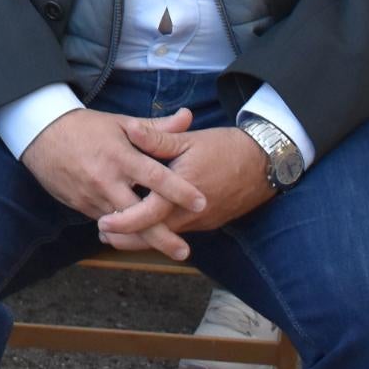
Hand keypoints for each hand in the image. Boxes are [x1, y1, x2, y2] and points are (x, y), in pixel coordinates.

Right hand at [18, 108, 208, 259]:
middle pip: (139, 214)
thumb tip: (188, 117)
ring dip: (144, 239)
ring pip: (123, 225)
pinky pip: (106, 223)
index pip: (155, 177)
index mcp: (120, 156)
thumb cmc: (85, 127)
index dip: (179, 191)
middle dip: (162, 236)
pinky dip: (123, 231)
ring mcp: (93, 196)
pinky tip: (139, 239)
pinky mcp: (81, 206)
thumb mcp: (121, 123)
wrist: (41, 135)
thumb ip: (156, 127)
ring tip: (169, 250)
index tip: (201, 203)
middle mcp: (107, 180)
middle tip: (184, 251)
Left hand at [95, 126, 274, 248]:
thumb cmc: (227, 148)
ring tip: (117, 232)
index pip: (148, 214)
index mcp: (183, 193)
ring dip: (143, 235)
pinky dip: (161, 229)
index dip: (124, 221)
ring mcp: (201, 221)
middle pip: (154, 234)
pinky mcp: (208, 221)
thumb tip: (130, 130)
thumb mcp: (190, 140)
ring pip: (167, 235)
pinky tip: (148, 222)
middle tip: (103, 233)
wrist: (265, 163)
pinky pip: (180, 230)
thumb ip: (158, 140)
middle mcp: (191, 214)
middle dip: (127, 238)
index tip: (102, 222)